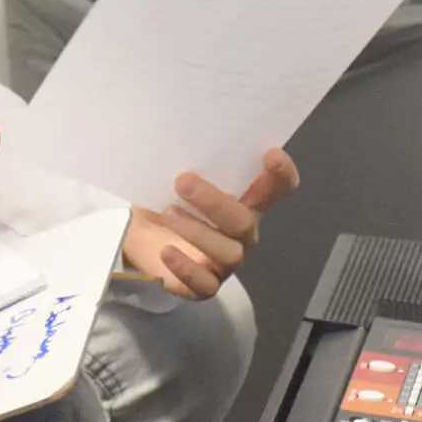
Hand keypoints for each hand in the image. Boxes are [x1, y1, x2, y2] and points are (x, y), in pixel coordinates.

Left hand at [121, 147, 299, 298]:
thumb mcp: (176, 178)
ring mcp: (225, 262)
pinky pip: (205, 284)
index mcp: (245, 202)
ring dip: (198, 232)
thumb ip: (189, 162)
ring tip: (169, 214)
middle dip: (215, 202)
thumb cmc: (167, 199)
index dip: (281, 174)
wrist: (140, 236)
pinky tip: (167, 251)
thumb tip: (178, 135)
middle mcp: (242, 232)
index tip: (270, 154)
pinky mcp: (204, 285)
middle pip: (243, 222)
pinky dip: (186, 268)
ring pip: (229, 254)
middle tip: (182, 181)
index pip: (278, 188)